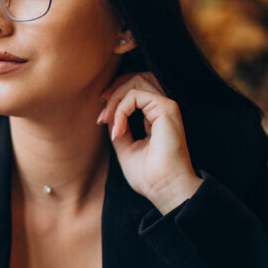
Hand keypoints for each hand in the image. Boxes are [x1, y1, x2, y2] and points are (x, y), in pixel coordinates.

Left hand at [97, 72, 201, 214]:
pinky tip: (118, 130)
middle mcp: (162, 109)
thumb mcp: (125, 147)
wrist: (164, 188)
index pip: (135, 91)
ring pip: (136, 81)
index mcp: (155, 117)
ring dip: (115, 98)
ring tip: (106, 120)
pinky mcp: (166, 108)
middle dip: (113, 90)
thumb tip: (108, 114)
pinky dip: (120, 109)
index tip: (100, 119)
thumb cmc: (148, 176)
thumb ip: (118, 128)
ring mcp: (166, 106)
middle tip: (101, 115)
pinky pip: (135, 95)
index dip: (114, 98)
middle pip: (136, 79)